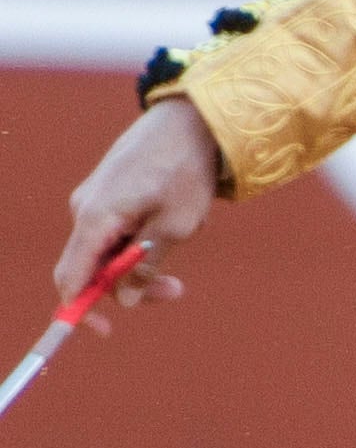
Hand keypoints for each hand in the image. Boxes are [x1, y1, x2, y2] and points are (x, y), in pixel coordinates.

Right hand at [56, 101, 219, 333]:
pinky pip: (117, 228)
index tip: (105, 331)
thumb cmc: (187, 169)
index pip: (70, 279)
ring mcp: (94, 198)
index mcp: (95, 218)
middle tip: (176, 289)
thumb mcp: (176, 225)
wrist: (192, 117)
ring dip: (141, 258)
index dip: (80, 311)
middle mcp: (84, 209)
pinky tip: (178, 214)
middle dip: (127, 285)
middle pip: (91, 268)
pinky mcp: (108, 190)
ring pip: (108, 248)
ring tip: (188, 231)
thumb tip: (125, 300)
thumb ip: (145, 264)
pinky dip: (142, 235)